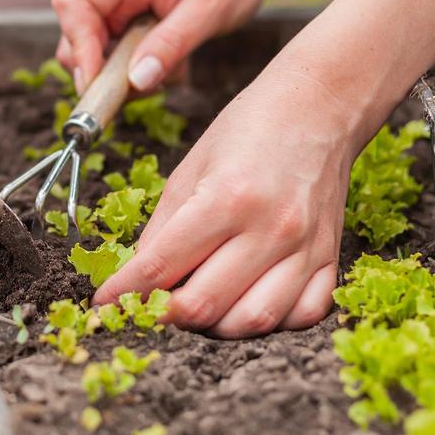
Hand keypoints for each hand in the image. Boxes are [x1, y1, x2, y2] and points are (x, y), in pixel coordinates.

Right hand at [52, 0, 272, 92]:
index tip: (98, 83)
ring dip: (124, 79)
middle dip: (101, 72)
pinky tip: (172, 65)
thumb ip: (172, 44)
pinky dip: (139, 77)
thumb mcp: (210, 10)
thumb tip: (135, 81)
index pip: (74, 5)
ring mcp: (118, 12)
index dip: (79, 47)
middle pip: (73, 38)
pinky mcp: (127, 30)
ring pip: (93, 58)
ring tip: (170, 70)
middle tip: (143, 87)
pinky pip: (116, 64)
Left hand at [93, 66, 353, 337]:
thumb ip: (162, 227)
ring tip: (195, 309)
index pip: (161, 266)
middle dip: (163, 316)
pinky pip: (303, 316)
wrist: (319, 107)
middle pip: (204, 305)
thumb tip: (137, 277)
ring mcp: (307, 247)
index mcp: (226, 198)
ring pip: (254, 322)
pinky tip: (246, 304)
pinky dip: (269, 321)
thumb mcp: (190, 166)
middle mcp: (270, 228)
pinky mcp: (330, 257)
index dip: (124, 293)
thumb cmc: (249, 128)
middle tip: (146, 308)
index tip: (103, 305)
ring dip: (215, 327)